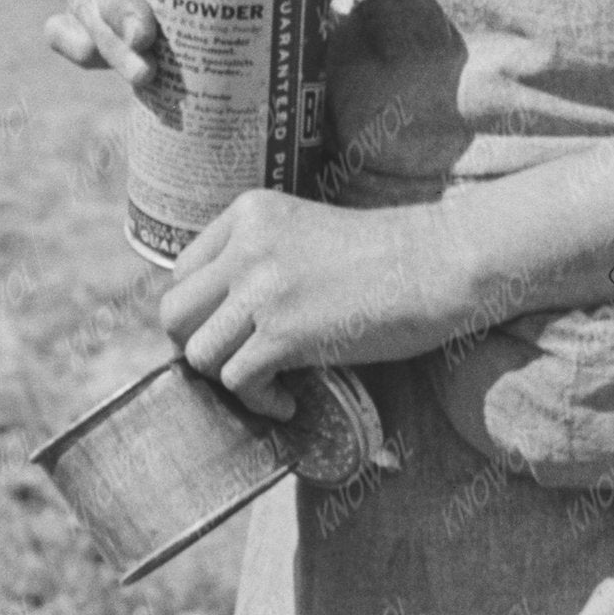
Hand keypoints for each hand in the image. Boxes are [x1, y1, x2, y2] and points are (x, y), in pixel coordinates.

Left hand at [160, 188, 470, 400]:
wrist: (439, 262)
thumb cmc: (385, 256)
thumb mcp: (305, 232)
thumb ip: (257, 258)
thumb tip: (214, 318)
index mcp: (249, 213)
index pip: (182, 272)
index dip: (200, 313)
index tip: (231, 332)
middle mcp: (246, 246)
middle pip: (174, 313)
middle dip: (198, 346)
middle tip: (235, 361)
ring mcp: (262, 290)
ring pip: (198, 353)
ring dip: (228, 379)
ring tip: (269, 382)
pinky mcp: (284, 333)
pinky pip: (237, 382)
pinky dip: (259, 401)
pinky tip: (287, 401)